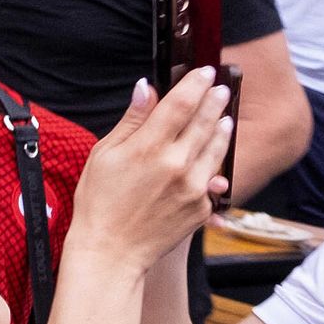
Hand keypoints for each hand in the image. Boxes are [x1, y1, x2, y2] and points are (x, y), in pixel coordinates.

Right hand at [74, 70, 234, 268]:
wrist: (111, 251)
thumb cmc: (98, 203)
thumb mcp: (104, 155)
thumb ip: (131, 121)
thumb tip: (145, 89)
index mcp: (148, 148)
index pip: (180, 104)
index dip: (195, 84)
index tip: (205, 72)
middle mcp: (177, 164)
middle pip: (204, 121)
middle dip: (214, 101)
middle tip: (222, 87)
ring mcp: (194, 187)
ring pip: (217, 148)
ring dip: (222, 128)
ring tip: (225, 117)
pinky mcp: (202, 206)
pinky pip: (213, 179)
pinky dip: (214, 165)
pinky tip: (213, 157)